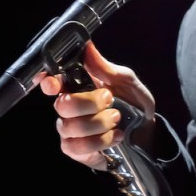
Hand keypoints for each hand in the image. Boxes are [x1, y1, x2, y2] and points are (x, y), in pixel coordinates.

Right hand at [37, 41, 155, 169]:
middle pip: (62, 105)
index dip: (49, 82)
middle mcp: (68, 108)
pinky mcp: (76, 150)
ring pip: (71, 127)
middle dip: (89, 103)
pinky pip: (78, 147)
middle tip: (110, 100)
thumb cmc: (133, 103)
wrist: (146, 132)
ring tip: (117, 119)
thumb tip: (87, 45)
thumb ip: (105, 67)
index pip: (52, 83)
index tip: (55, 83)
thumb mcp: (126, 81)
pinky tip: (116, 136)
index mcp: (77, 87)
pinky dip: (101, 141)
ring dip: (100, 123)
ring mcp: (69, 130)